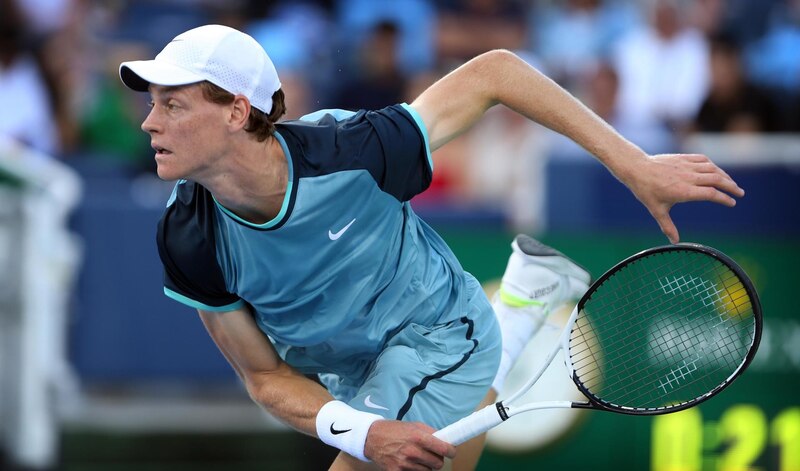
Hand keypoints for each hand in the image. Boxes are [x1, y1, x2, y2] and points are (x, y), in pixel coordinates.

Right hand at [363, 420, 455, 469]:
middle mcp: (412, 451)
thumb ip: (430, 432)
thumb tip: (445, 439)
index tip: (451, 452)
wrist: (371, 438)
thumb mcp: (413, 425)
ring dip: (426, 466)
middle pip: (437, 463)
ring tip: (418, 457)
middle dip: (437, 459)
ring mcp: (404, 464)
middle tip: (433, 455)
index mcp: (418, 437)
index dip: (451, 451)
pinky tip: (410, 463)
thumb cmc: (393, 430)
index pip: (443, 449)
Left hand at [623, 154, 744, 243]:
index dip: (724, 199)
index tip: (732, 203)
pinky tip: (716, 171)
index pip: (712, 194)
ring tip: (731, 183)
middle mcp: (689, 177)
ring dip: (725, 176)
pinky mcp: (683, 158)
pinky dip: (713, 165)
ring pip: (712, 169)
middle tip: (740, 193)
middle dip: (731, 187)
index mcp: (684, 191)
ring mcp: (687, 166)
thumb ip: (668, 226)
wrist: (637, 169)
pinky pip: (704, 160)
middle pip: (717, 180)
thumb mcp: (657, 210)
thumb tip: (675, 242)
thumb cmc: (646, 191)